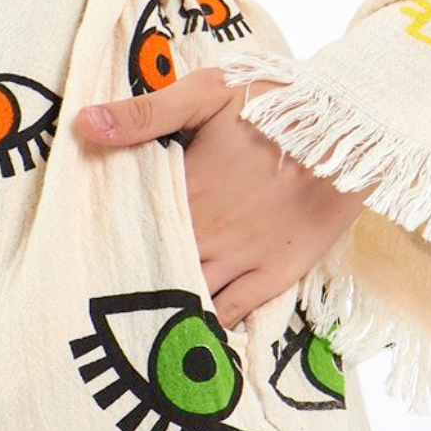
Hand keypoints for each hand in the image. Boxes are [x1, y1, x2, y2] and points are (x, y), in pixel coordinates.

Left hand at [75, 68, 368, 328]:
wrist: (351, 127)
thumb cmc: (277, 102)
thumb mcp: (208, 91)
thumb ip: (146, 113)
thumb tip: (83, 124)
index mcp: (185, 189)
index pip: (131, 223)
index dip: (106, 238)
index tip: (79, 250)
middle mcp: (207, 233)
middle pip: (151, 265)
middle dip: (125, 277)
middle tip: (89, 297)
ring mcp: (242, 258)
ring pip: (187, 295)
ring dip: (160, 307)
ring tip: (128, 326)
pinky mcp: (277, 274)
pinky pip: (231, 313)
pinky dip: (205, 327)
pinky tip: (184, 339)